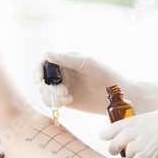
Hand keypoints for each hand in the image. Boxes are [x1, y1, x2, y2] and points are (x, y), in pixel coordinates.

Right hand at [33, 52, 157, 113]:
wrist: (119, 97)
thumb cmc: (108, 76)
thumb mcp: (89, 64)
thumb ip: (68, 59)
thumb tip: (47, 54)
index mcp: (67, 60)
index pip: (45, 63)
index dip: (38, 71)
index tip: (39, 81)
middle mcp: (63, 73)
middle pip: (43, 79)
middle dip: (48, 88)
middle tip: (64, 93)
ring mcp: (64, 87)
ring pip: (45, 92)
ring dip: (51, 96)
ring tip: (67, 99)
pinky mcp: (66, 100)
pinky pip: (52, 101)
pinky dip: (54, 103)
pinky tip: (67, 102)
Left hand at [100, 109, 157, 157]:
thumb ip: (154, 127)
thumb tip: (131, 134)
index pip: (128, 120)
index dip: (112, 129)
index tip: (103, 135)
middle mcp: (156, 123)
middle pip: (124, 135)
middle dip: (114, 144)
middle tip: (111, 151)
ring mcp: (157, 137)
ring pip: (129, 150)